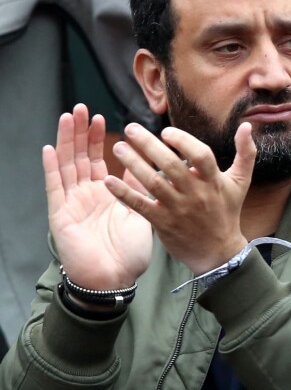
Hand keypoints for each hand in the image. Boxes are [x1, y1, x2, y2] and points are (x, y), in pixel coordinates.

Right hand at [43, 104, 152, 289]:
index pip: (98, 160)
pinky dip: (52, 169)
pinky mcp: (61, 215)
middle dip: (80, 133)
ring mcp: (72, 204)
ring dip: (66, 142)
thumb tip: (140, 164)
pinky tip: (50, 149)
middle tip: (82, 108)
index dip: (98, 140)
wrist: (116, 280)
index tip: (103, 119)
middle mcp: (86, 196)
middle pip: (79, 157)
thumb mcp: (140, 214)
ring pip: (66, 166)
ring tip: (68, 118)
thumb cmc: (129, 253)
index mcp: (105, 195)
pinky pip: (55, 188)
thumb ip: (137, 189)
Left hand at [103, 122, 255, 274]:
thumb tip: (247, 126)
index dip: (183, 141)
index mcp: (214, 181)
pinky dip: (124, 193)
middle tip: (131, 128)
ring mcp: (179, 210)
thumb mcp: (241, 182)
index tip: (166, 131)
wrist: (218, 252)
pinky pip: (141, 206)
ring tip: (119, 147)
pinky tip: (108, 180)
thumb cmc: (227, 211)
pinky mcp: (164, 224)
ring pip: (153, 183)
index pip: (201, 156)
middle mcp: (196, 194)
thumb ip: (245, 153)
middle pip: (171, 166)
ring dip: (133, 164)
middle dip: (149, 145)